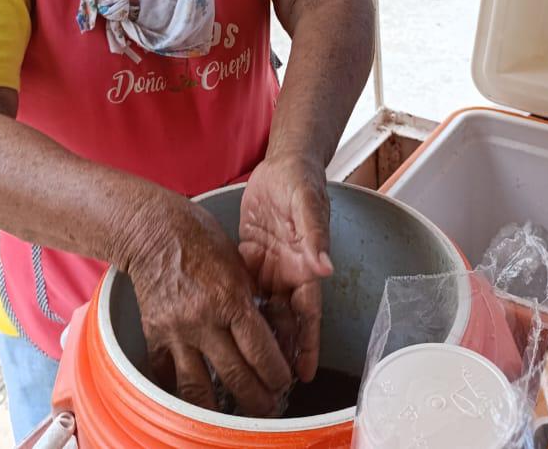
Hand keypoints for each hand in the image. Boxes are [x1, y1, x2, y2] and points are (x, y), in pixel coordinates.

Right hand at [127, 193, 291, 416]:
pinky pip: (166, 375)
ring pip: (198, 389)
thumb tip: (269, 335)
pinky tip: (192, 399)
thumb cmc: (203, 240)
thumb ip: (251, 302)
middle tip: (267, 408)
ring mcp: (177, 331)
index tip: (283, 383)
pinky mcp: (154, 335)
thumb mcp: (240, 265)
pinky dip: (178, 390)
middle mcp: (204, 320)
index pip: (261, 352)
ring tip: (229, 418)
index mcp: (231, 299)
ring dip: (217, 411)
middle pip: (236, 377)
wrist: (155, 231)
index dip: (276, 375)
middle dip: (258, 400)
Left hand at [238, 155, 333, 382]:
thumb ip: (315, 237)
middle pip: (284, 321)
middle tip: (267, 383)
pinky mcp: (250, 258)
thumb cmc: (301, 183)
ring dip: (256, 336)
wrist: (282, 165)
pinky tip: (222, 328)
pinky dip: (236, 309)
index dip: (306, 344)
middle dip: (279, 351)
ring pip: (262, 311)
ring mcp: (269, 267)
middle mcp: (289, 273)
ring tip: (244, 365)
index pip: (308, 315)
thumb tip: (325, 267)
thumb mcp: (308, 207)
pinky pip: (243, 289)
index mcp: (306, 266)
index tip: (302, 373)